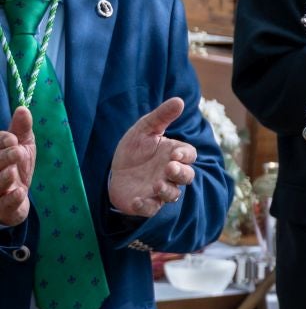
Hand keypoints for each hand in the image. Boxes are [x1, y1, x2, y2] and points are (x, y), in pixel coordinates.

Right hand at [0, 107, 33, 226]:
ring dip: (5, 177)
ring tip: (14, 172)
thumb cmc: (18, 167)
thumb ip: (21, 130)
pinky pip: (4, 204)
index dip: (3, 140)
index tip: (14, 140)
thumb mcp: (22, 146)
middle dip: (5, 157)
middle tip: (18, 152)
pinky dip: (12, 198)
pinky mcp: (0, 209)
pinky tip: (20, 192)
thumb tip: (23, 109)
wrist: (19, 197)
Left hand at [108, 99, 198, 218]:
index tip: (176, 154)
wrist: (113, 171)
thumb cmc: (134, 150)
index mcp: (173, 155)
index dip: (186, 156)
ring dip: (167, 191)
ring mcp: (159, 190)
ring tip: (156, 185)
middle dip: (181, 174)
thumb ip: (162, 116)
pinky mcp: (145, 203)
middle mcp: (170, 174)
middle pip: (186, 177)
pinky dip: (146, 206)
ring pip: (173, 194)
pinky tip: (138, 200)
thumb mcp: (144, 129)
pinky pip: (151, 209)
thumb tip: (179, 100)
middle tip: (169, 168)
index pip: (189, 156)